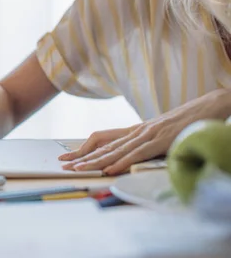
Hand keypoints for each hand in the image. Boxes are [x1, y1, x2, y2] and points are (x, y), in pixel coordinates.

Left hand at [58, 90, 230, 174]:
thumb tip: (136, 157)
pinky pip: (138, 153)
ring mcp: (149, 133)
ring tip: (79, 169)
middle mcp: (139, 130)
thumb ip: (149, 145)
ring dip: (96, 161)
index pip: (105, 140)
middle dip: (83, 157)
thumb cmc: (190, 122)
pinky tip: (109, 169)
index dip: (86, 149)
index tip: (70, 158)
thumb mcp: (164, 135)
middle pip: (104, 145)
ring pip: (116, 150)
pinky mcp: (162, 139)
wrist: (212, 105)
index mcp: (138, 130)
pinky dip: (122, 161)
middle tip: (63, 165)